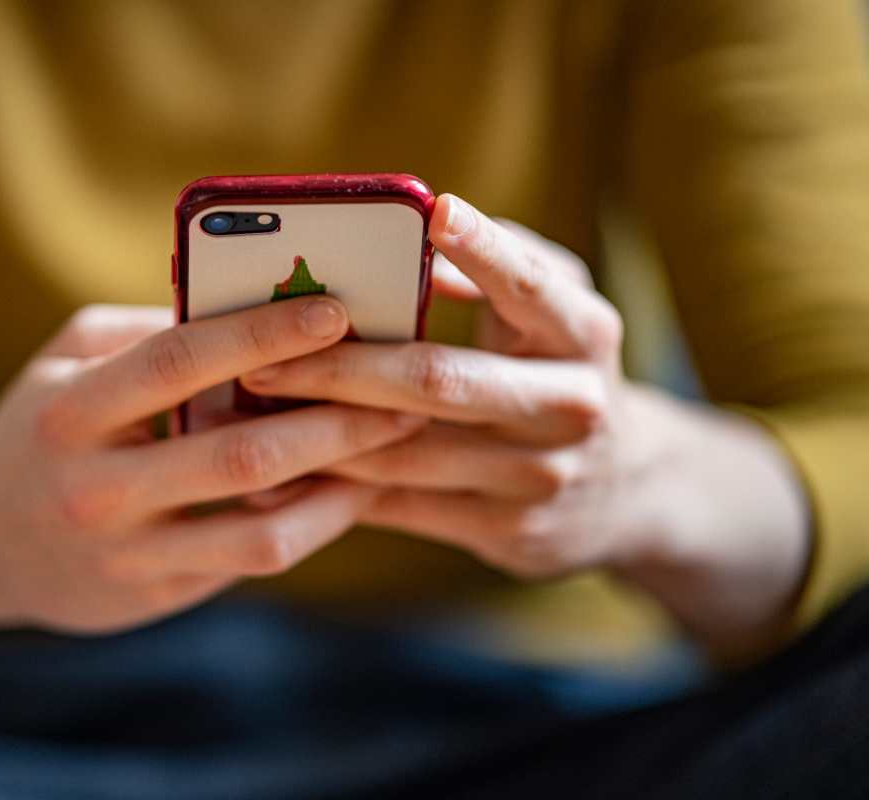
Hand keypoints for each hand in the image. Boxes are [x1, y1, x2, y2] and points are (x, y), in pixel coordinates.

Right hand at [0, 299, 424, 632]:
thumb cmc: (40, 426)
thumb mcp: (68, 360)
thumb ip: (150, 333)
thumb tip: (253, 302)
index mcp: (72, 410)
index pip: (178, 362)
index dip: (262, 334)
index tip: (337, 310)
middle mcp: (97, 486)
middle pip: (238, 452)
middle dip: (334, 418)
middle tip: (404, 388)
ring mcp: (127, 551)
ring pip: (260, 525)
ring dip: (341, 483)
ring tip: (395, 441)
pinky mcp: (154, 593)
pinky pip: (251, 559)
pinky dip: (312, 522)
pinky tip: (351, 488)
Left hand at [241, 194, 809, 657]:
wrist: (627, 491)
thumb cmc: (558, 371)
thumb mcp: (553, 314)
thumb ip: (495, 271)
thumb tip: (412, 244)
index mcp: (585, 334)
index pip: (529, 286)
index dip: (483, 248)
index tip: (432, 209)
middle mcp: (572, 405)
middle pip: (439, 382)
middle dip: (339, 368)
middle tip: (261, 359)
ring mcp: (541, 477)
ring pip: (407, 453)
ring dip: (321, 432)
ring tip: (253, 410)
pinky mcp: (511, 532)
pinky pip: (403, 508)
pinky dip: (339, 487)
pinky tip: (285, 469)